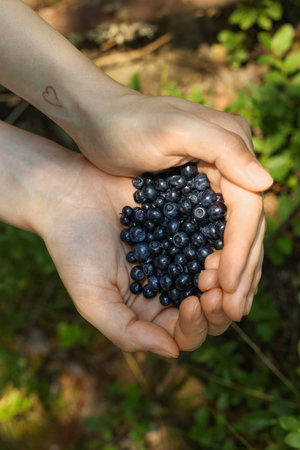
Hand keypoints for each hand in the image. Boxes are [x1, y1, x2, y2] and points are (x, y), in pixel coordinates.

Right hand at [37, 147, 234, 354]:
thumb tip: (173, 353)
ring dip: (223, 279)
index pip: (183, 335)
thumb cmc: (75, 250)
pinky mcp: (185, 228)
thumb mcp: (93, 299)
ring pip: (216, 280)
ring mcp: (179, 258)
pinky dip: (222, 250)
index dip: (196, 327)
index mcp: (148, 312)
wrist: (71, 197)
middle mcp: (168, 288)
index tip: (194, 304)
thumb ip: (127, 332)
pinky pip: (212, 244)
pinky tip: (219, 244)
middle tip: (212, 286)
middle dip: (216, 307)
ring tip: (214, 263)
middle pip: (208, 312)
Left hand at [74, 92, 271, 321]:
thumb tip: (266, 183)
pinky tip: (209, 282)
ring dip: (233, 269)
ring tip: (226, 307)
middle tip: (233, 309)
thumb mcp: (172, 129)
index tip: (229, 285)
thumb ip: (223, 148)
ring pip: (233, 232)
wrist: (96, 119)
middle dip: (242, 266)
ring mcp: (211, 181)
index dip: (242, 248)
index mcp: (230, 149)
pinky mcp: (192, 194)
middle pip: (246, 224)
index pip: (247, 206)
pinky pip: (213, 231)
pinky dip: (215, 258)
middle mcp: (228, 166)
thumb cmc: (126, 123)